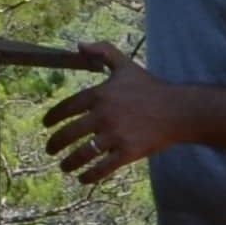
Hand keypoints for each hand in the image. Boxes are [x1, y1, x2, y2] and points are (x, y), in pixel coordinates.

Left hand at [44, 44, 195, 182]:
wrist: (179, 110)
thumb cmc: (151, 87)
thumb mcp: (126, 64)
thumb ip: (103, 52)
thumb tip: (79, 46)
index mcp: (100, 94)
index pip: (66, 107)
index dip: (52, 117)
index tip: (45, 125)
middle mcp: (104, 115)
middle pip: (69, 133)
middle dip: (54, 144)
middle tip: (49, 150)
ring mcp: (115, 135)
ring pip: (83, 153)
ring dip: (69, 163)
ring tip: (63, 167)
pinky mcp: (128, 152)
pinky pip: (102, 168)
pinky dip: (89, 176)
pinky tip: (82, 178)